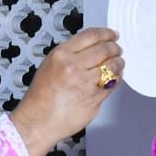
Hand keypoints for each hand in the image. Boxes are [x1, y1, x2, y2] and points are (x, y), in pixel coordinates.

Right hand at [11, 27, 122, 155]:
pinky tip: (112, 79)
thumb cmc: (40, 97)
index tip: (112, 35)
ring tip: (116, 64)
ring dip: (118, 63)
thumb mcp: (49, 65)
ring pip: (113, 66)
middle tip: (116, 50)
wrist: (37, 121)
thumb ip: (70, 54)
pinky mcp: (94, 98)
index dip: (106, 33)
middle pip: (105, 49)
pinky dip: (116, 79)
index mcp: (61, 55)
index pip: (92, 35)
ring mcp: (85, 83)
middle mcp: (73, 67)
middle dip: (115, 48)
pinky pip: (113, 84)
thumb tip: (93, 47)